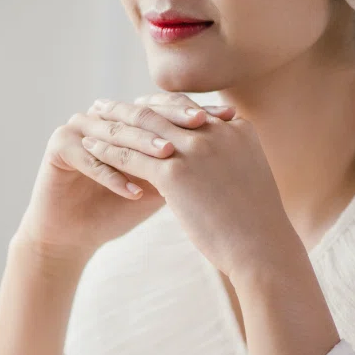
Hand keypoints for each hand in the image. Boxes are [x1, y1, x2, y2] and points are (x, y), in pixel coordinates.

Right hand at [15, 93, 236, 260]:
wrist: (75, 234)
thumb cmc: (122, 208)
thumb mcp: (163, 183)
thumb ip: (188, 162)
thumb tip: (238, 144)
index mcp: (129, 117)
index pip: (166, 107)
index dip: (196, 112)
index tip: (229, 119)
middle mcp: (104, 115)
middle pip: (143, 112)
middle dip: (172, 121)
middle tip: (201, 126)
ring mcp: (78, 126)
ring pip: (116, 132)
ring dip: (143, 146)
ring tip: (169, 159)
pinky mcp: (58, 146)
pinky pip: (88, 158)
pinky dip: (111, 176)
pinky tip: (134, 192)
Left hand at [80, 96, 300, 277]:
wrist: (262, 249)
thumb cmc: (258, 225)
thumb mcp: (248, 177)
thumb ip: (229, 159)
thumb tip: (213, 164)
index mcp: (236, 128)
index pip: (187, 108)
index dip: (157, 106)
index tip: (138, 106)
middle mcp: (216, 131)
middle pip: (161, 110)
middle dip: (130, 106)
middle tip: (106, 105)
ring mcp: (195, 149)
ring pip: (141, 128)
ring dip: (112, 124)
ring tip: (91, 121)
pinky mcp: (174, 173)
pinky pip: (131, 156)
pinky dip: (108, 151)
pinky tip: (91, 149)